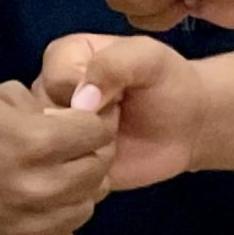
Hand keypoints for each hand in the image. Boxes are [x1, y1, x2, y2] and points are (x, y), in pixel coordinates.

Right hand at [0, 82, 113, 234]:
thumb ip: (44, 106)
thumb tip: (73, 122)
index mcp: (33, 143)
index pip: (97, 134)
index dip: (88, 127)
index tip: (74, 129)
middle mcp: (37, 190)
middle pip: (98, 173)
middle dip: (85, 158)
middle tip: (62, 156)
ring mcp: (29, 231)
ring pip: (85, 209)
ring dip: (71, 195)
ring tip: (42, 185)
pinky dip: (56, 229)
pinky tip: (32, 214)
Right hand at [36, 32, 203, 189]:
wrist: (186, 127)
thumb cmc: (166, 84)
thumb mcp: (149, 58)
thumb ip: (115, 63)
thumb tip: (81, 101)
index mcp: (62, 58)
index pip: (54, 78)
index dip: (89, 92)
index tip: (118, 92)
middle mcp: (48, 94)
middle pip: (47, 116)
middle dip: (91, 123)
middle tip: (119, 118)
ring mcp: (52, 132)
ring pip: (51, 150)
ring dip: (90, 149)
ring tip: (115, 138)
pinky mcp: (62, 166)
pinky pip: (61, 177)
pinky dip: (90, 173)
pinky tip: (110, 160)